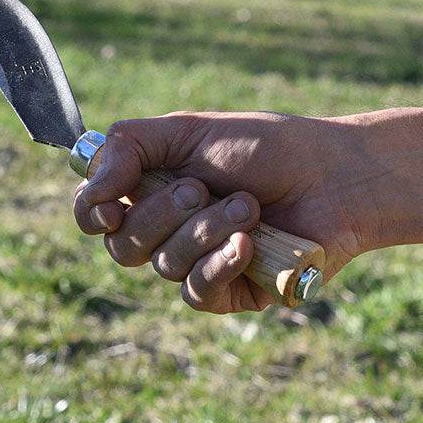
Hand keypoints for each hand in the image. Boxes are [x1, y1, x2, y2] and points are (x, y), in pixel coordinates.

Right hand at [72, 111, 365, 313]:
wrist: (334, 178)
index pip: (94, 212)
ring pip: (162, 266)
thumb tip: (88, 185)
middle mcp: (164, 228)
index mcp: (147, 187)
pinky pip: (197, 293)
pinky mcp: (229, 293)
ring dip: (203, 232)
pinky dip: (219, 265)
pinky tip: (248, 243)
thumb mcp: (187, 129)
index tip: (108, 208)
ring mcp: (195, 263)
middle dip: (160, 215)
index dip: (90, 214)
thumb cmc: (263, 146)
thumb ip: (128, 146)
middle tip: (201, 188)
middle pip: (122, 244)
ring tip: (247, 206)